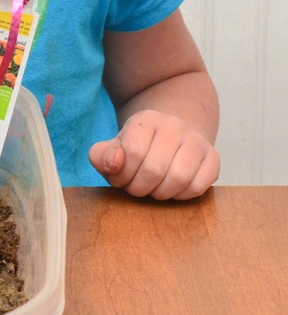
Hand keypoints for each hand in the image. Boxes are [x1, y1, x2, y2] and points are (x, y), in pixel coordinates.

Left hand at [88, 109, 219, 199]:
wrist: (169, 135)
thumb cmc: (136, 148)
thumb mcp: (112, 148)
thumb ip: (101, 155)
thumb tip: (115, 163)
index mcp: (146, 120)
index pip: (132, 152)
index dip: (123, 174)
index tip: (120, 178)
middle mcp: (174, 125)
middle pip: (155, 168)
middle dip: (140, 187)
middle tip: (136, 187)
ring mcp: (196, 140)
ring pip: (179, 177)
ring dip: (161, 193)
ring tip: (153, 189)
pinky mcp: (213, 157)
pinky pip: (200, 185)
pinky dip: (183, 195)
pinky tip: (173, 189)